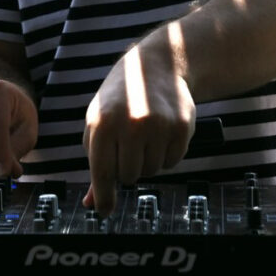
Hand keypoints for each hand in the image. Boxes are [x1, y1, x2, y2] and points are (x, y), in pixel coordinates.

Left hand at [82, 41, 195, 215]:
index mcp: (103, 123)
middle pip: (129, 177)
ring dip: (148, 159)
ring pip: (152, 171)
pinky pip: (172, 162)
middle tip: (129, 143)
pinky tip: (161, 131)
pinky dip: (166, 153)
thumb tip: (93, 203)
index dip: (104, 197)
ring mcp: (158, 126)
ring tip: (145, 133)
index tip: (105, 210)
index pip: (102, 173)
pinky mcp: (181, 127)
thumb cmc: (121, 97)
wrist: (156, 65)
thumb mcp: (99, 121)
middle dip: (128, 166)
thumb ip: (96, 161)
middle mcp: (131, 125)